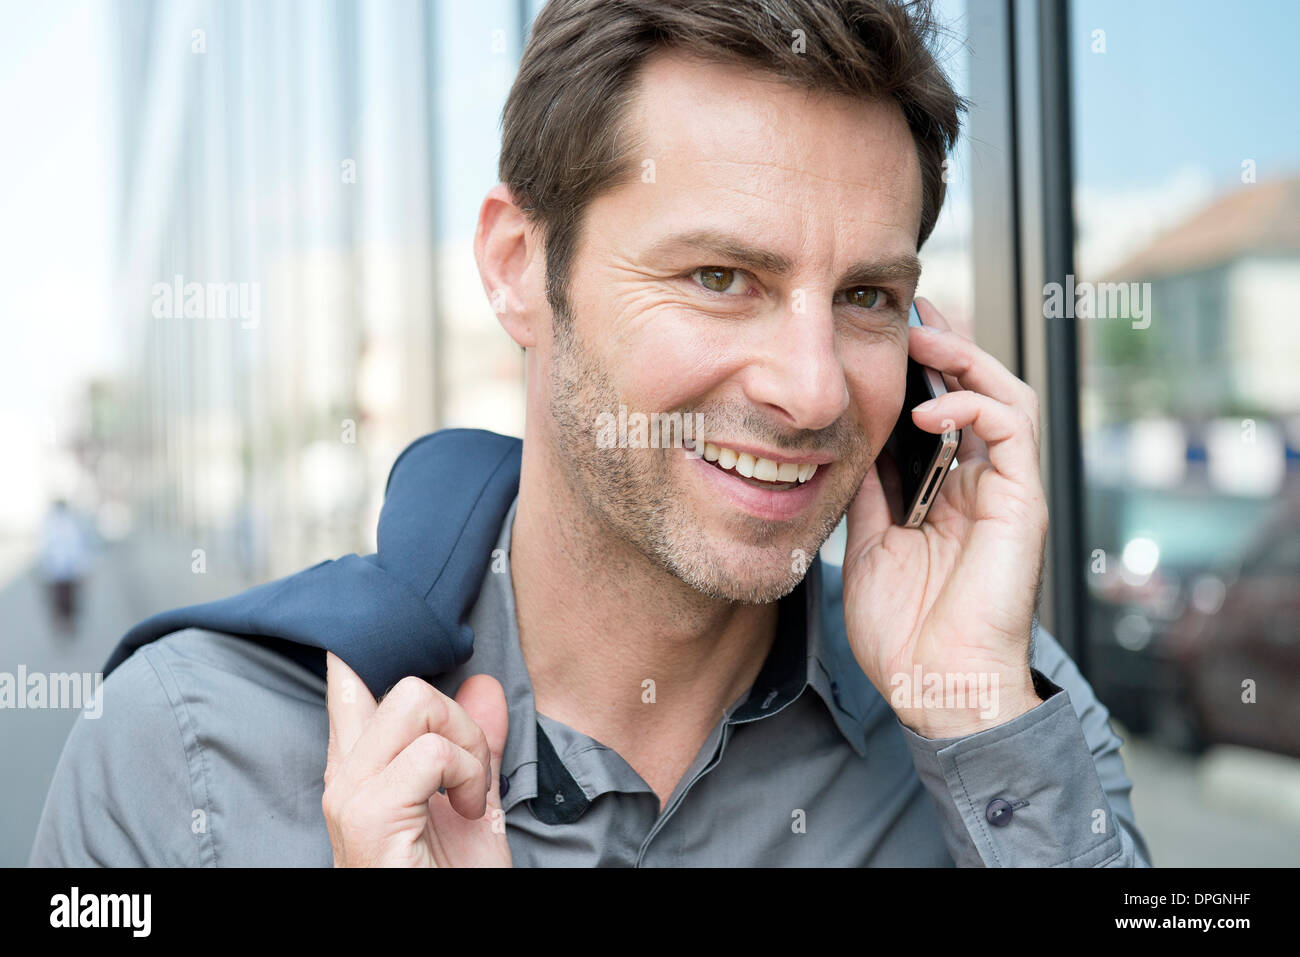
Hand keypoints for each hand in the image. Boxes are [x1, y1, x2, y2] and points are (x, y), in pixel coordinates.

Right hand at [322, 652, 511, 865]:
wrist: (442, 935)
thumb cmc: (450, 876)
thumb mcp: (471, 802)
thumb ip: (474, 745)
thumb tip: (483, 683)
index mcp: (361, 772)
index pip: (350, 686)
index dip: (374, 656)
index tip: (396, 644)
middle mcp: (346, 779)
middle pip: (405, 688)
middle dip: (461, 720)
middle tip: (472, 776)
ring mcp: (352, 796)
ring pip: (414, 702)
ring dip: (467, 746)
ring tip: (469, 799)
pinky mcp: (371, 815)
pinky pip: (432, 752)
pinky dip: (467, 775)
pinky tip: (466, 813)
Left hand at [841, 297, 1047, 737]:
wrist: (938, 688)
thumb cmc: (906, 633)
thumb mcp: (871, 545)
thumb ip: (869, 493)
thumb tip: (846, 444)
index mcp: (948, 496)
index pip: (942, 414)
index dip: (920, 371)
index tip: (883, 335)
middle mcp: (982, 486)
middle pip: (976, 393)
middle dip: (946, 345)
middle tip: (910, 310)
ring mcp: (1006, 493)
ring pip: (1004, 397)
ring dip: (964, 360)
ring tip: (921, 337)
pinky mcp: (1023, 503)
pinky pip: (1012, 431)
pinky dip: (974, 406)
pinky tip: (930, 406)